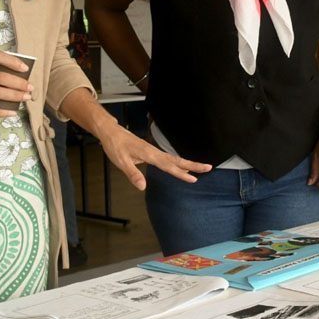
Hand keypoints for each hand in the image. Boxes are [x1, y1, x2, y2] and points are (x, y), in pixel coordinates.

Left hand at [95, 120, 210, 187]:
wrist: (111, 132)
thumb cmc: (115, 146)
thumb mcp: (121, 162)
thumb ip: (132, 174)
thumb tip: (142, 187)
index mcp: (149, 155)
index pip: (169, 167)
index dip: (181, 174)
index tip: (194, 179)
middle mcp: (154, 152)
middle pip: (177, 160)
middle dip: (193, 165)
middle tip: (208, 168)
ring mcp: (154, 152)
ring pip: (174, 159)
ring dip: (188, 164)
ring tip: (200, 168)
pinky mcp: (151, 152)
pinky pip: (168, 158)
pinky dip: (178, 163)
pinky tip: (181, 167)